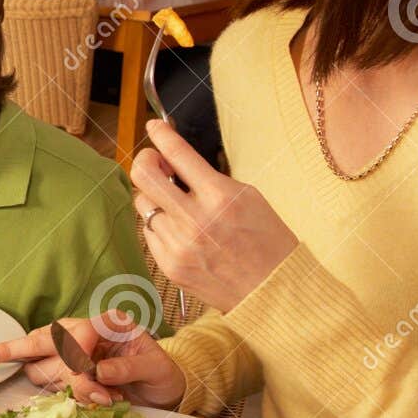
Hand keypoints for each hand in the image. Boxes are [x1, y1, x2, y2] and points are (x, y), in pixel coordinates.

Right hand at [0, 312, 185, 407]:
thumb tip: (97, 371)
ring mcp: (74, 353)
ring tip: (105, 398)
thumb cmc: (162, 373)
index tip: (91, 375)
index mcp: (108, 323)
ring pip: (45, 365)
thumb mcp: (155, 369)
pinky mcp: (70, 372)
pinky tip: (102, 400)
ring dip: (63, 385)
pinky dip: (71, 396)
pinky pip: (54, 384)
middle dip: (19, 347)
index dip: (77, 354)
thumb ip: (126, 369)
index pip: (78, 331)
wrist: (164, 387)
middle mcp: (85, 333)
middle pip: (45, 338)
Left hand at [132, 119, 298, 311]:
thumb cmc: (266, 241)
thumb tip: (174, 161)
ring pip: (144, 205)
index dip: (161, 135)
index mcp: (220, 197)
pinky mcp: (169, 265)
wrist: (273, 291)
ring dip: (155, 198)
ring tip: (177, 204)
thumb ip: (210, 179)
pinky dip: (161, 226)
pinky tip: (183, 231)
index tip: (154, 126)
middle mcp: (195, 219)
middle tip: (156, 163)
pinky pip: (150, 233)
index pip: (178, 154)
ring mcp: (178, 244)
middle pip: (143, 176)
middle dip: (146, 162)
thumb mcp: (248, 198)